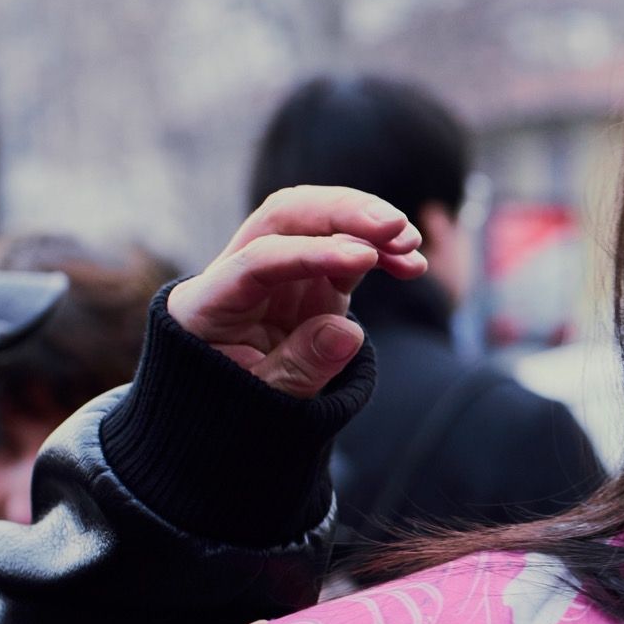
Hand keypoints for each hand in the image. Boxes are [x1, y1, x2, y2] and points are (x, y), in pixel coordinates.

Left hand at [167, 187, 424, 398]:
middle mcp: (241, 270)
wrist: (230, 410)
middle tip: (394, 226)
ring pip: (320, 221)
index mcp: (210, 301)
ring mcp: (280, 270)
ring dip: (367, 224)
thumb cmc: (234, 404)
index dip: (311, 255)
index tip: (364, 260)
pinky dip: (380, 252)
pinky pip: (347, 250)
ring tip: (411, 244)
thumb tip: (347, 332)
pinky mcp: (312, 279)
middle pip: (287, 216)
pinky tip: (413, 264)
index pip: (259, 260)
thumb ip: (300, 366)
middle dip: (341, 212)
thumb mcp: (262, 398)